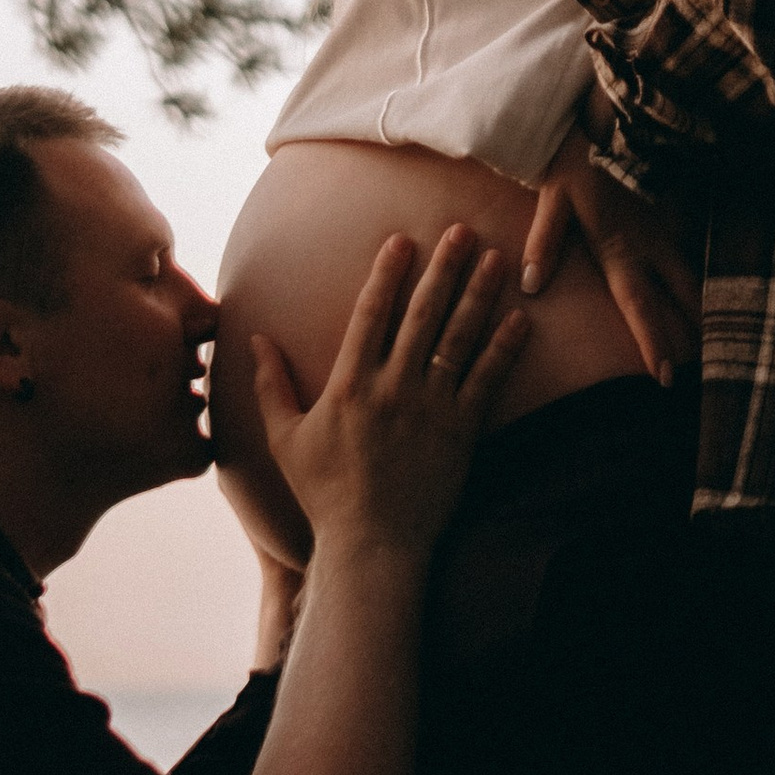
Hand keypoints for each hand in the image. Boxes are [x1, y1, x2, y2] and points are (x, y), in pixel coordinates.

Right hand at [252, 225, 525, 562]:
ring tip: (494, 258)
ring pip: (459, 339)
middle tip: (462, 231)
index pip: (370, 314)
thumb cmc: (324, 493)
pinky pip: (486, 381)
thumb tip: (255, 338)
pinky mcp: (461, 431)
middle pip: (423, 315)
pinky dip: (504, 349)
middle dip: (443, 268)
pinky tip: (519, 319)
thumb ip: (270, 385)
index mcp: (350, 384)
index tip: (402, 240)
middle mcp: (393, 387)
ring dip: (478, 295)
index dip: (388, 274)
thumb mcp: (285, 438)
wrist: (373, 544)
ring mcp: (431, 408)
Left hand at [522, 103, 699, 386]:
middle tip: (708, 365)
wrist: (614, 110)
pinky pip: (688, 250)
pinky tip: (703, 286)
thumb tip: (532, 285)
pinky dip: (697, 273)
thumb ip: (545, 241)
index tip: (666, 376)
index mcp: (619, 247)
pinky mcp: (667, 210)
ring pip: (690, 273)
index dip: (653, 341)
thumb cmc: (578, 154)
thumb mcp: (553, 196)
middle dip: (695, 330)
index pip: (639, 304)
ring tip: (714, 335)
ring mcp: (664, 226)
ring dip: (701, 304)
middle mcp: (649, 243)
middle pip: (680, 294)